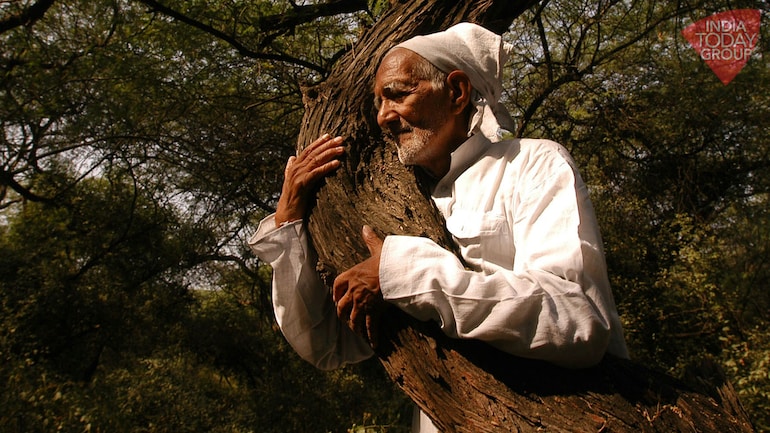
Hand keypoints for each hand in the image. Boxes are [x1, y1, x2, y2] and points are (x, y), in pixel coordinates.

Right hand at [275, 134, 344, 224]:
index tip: (330, 136)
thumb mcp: (292, 181)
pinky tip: (337, 163)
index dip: (318, 142)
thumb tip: (291, 157)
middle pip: (313, 152)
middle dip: (328, 144)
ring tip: (342, 149)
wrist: (286, 214)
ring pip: (316, 160)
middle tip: (341, 139)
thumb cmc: (293, 199)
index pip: (307, 150)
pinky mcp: (302, 183)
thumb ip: (292, 168)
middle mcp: (296, 168)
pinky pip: (317, 172)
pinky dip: (327, 167)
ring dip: (330, 153)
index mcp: (294, 166)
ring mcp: (298, 175)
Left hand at [333, 225, 385, 346]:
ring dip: (354, 327)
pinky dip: (372, 337)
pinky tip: (374, 345)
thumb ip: (370, 239)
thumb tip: (365, 227)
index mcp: (352, 275)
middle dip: (342, 314)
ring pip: (353, 318)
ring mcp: (362, 302)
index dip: (336, 294)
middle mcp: (354, 290)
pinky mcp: (373, 311)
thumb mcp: (378, 248)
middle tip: (344, 320)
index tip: (336, 299)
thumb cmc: (387, 260)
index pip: (337, 285)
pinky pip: (370, 327)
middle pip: (342, 306)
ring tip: (357, 333)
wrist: (396, 272)